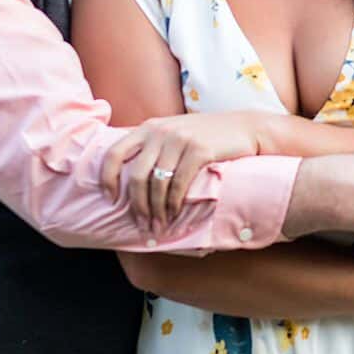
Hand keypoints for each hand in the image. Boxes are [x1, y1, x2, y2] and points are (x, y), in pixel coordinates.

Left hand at [102, 109, 275, 225]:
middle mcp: (162, 130)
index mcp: (150, 127)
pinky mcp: (199, 150)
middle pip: (136, 176)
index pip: (114, 153)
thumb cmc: (207, 136)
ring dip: (155, 211)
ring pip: (156, 184)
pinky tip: (174, 214)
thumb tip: (127, 182)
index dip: (107, 179)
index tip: (111, 199)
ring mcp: (181, 139)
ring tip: (159, 226)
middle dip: (137, 206)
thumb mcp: (175, 133)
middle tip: (142, 225)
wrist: (246, 128)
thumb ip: (153, 147)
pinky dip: (173, 204)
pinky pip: (178, 185)